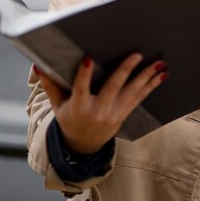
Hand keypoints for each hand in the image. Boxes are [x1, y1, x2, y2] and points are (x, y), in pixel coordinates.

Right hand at [35, 53, 167, 153]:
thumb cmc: (69, 119)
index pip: (80, 88)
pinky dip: (151, 86)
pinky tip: (161, 75)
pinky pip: (139, 98)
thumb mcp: (57, 105)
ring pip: (132, 93)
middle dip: (125, 71)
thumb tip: (38, 65)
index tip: (87, 58)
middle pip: (112, 88)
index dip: (83, 73)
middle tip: (137, 55)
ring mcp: (113, 113)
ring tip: (159, 64)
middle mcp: (98, 110)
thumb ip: (50, 84)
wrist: (83, 146)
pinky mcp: (124, 114)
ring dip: (147, 77)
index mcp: (78, 106)